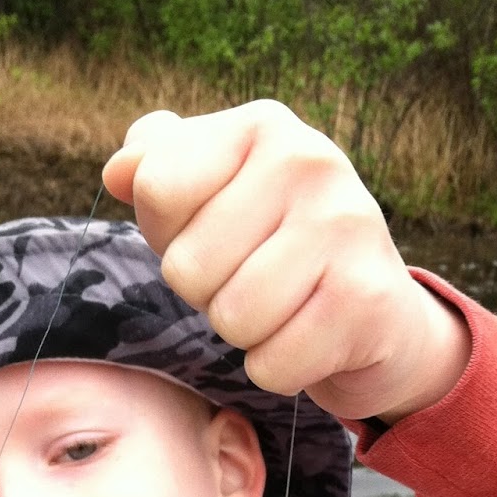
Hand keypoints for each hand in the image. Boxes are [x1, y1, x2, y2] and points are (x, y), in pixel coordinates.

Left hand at [103, 101, 469, 421]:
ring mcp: (345, 226)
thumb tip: (119, 171)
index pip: (158, 189)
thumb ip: (160, 171)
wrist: (377, 316)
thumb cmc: (274, 253)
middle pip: (188, 267)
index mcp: (262, 127)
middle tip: (256, 284)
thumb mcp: (214, 201)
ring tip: (283, 311)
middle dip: (209, 296)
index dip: (171, 236)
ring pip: (232, 318)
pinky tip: (310, 341)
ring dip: (246, 335)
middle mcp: (310, 160)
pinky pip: (272, 363)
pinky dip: (280, 370)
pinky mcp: (366, 300)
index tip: (216, 237)